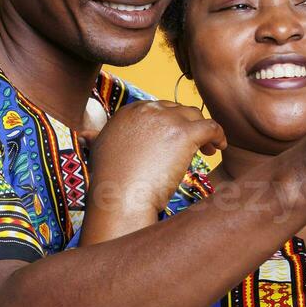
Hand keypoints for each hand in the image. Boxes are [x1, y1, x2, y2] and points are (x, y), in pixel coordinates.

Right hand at [86, 101, 225, 233]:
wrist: (119, 197)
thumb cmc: (109, 183)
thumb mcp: (97, 151)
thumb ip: (96, 137)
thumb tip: (86, 134)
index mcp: (129, 111)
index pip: (159, 109)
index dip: (171, 123)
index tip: (175, 140)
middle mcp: (148, 109)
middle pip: (179, 110)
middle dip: (187, 126)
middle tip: (196, 146)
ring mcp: (167, 119)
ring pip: (196, 116)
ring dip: (204, 131)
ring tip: (208, 149)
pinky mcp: (184, 133)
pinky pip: (211, 126)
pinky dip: (218, 135)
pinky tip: (218, 148)